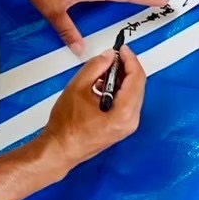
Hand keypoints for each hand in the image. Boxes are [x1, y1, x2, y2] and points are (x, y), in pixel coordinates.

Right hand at [39, 46, 145, 170]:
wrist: (60, 150)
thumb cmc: (66, 124)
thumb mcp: (78, 87)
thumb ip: (95, 67)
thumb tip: (109, 56)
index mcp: (123, 113)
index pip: (136, 78)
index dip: (130, 60)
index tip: (121, 49)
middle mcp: (131, 121)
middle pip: (138, 86)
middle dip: (127, 68)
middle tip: (112, 56)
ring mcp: (127, 126)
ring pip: (133, 94)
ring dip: (122, 79)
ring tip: (104, 70)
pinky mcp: (121, 127)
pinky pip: (126, 103)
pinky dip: (119, 91)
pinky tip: (103, 85)